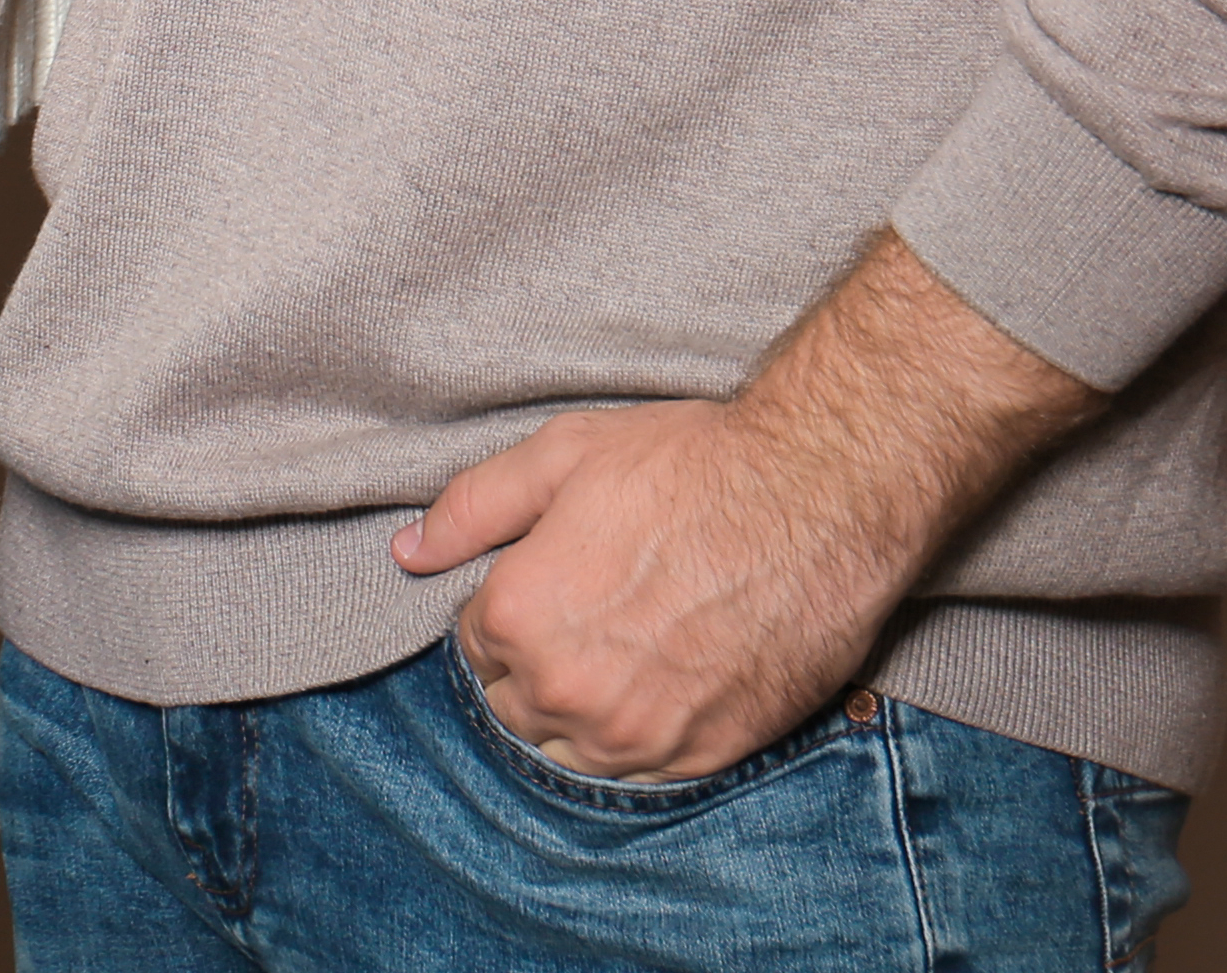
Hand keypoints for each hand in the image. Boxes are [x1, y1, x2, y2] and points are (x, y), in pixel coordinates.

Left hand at [398, 232, 1098, 783]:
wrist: (819, 499)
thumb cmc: (690, 466)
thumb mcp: (562, 456)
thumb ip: (471, 509)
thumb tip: (406, 551)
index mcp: (521, 617)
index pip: (474, 640)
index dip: (508, 604)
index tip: (551, 577)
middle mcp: (568, 692)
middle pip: (513, 701)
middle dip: (534, 660)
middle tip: (592, 607)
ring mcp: (637, 734)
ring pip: (569, 746)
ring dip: (580, 706)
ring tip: (627, 643)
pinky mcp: (702, 756)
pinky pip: (637, 771)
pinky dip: (638, 735)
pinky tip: (665, 679)